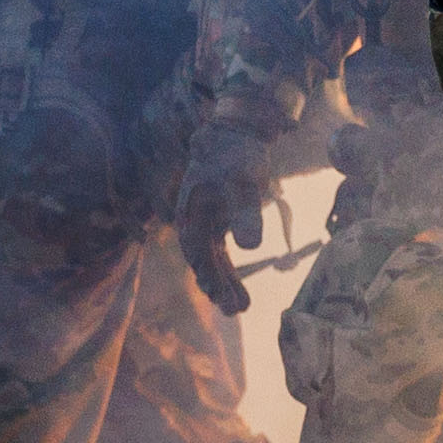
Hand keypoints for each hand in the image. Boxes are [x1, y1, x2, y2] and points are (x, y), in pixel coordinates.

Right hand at [170, 89, 320, 313]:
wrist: (235, 133)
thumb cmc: (237, 156)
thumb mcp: (245, 184)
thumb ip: (246, 214)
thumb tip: (251, 248)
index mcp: (192, 215)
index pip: (199, 255)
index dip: (212, 278)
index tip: (225, 300)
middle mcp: (193, 222)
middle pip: (204, 262)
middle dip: (218, 287)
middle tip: (236, 310)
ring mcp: (205, 223)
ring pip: (212, 260)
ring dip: (224, 282)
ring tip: (241, 307)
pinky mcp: (217, 221)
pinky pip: (220, 252)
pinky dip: (229, 270)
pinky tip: (238, 288)